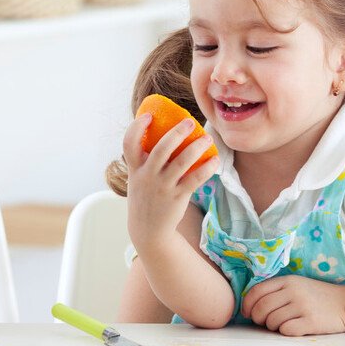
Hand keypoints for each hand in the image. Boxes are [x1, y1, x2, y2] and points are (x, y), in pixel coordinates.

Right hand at [123, 113, 216, 255]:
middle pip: (161, 149)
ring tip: (208, 138)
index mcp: (135, 168)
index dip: (137, 127)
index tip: (149, 116)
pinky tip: (215, 161)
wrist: (148, 229)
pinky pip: (195, 179)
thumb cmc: (146, 196)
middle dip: (176, 133)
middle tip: (189, 122)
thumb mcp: (138, 178)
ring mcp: (163, 187)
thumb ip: (146, 160)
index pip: (129, 143)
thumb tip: (167, 134)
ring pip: (181, 162)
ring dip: (196, 148)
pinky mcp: (177, 197)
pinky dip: (207, 169)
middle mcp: (147, 176)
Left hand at [240, 275, 344, 335]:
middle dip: (257, 318)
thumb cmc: (316, 296)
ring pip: (272, 321)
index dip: (247, 304)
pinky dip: (284, 331)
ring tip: (280, 324)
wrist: (344, 304)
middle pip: (262, 307)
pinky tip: (292, 328)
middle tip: (263, 322)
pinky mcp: (311, 321)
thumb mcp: (296, 285)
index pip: (257, 291)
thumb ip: (276, 290)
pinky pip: (286, 330)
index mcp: (288, 280)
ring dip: (271, 326)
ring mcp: (303, 306)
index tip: (247, 313)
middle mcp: (294, 291)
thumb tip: (250, 305)